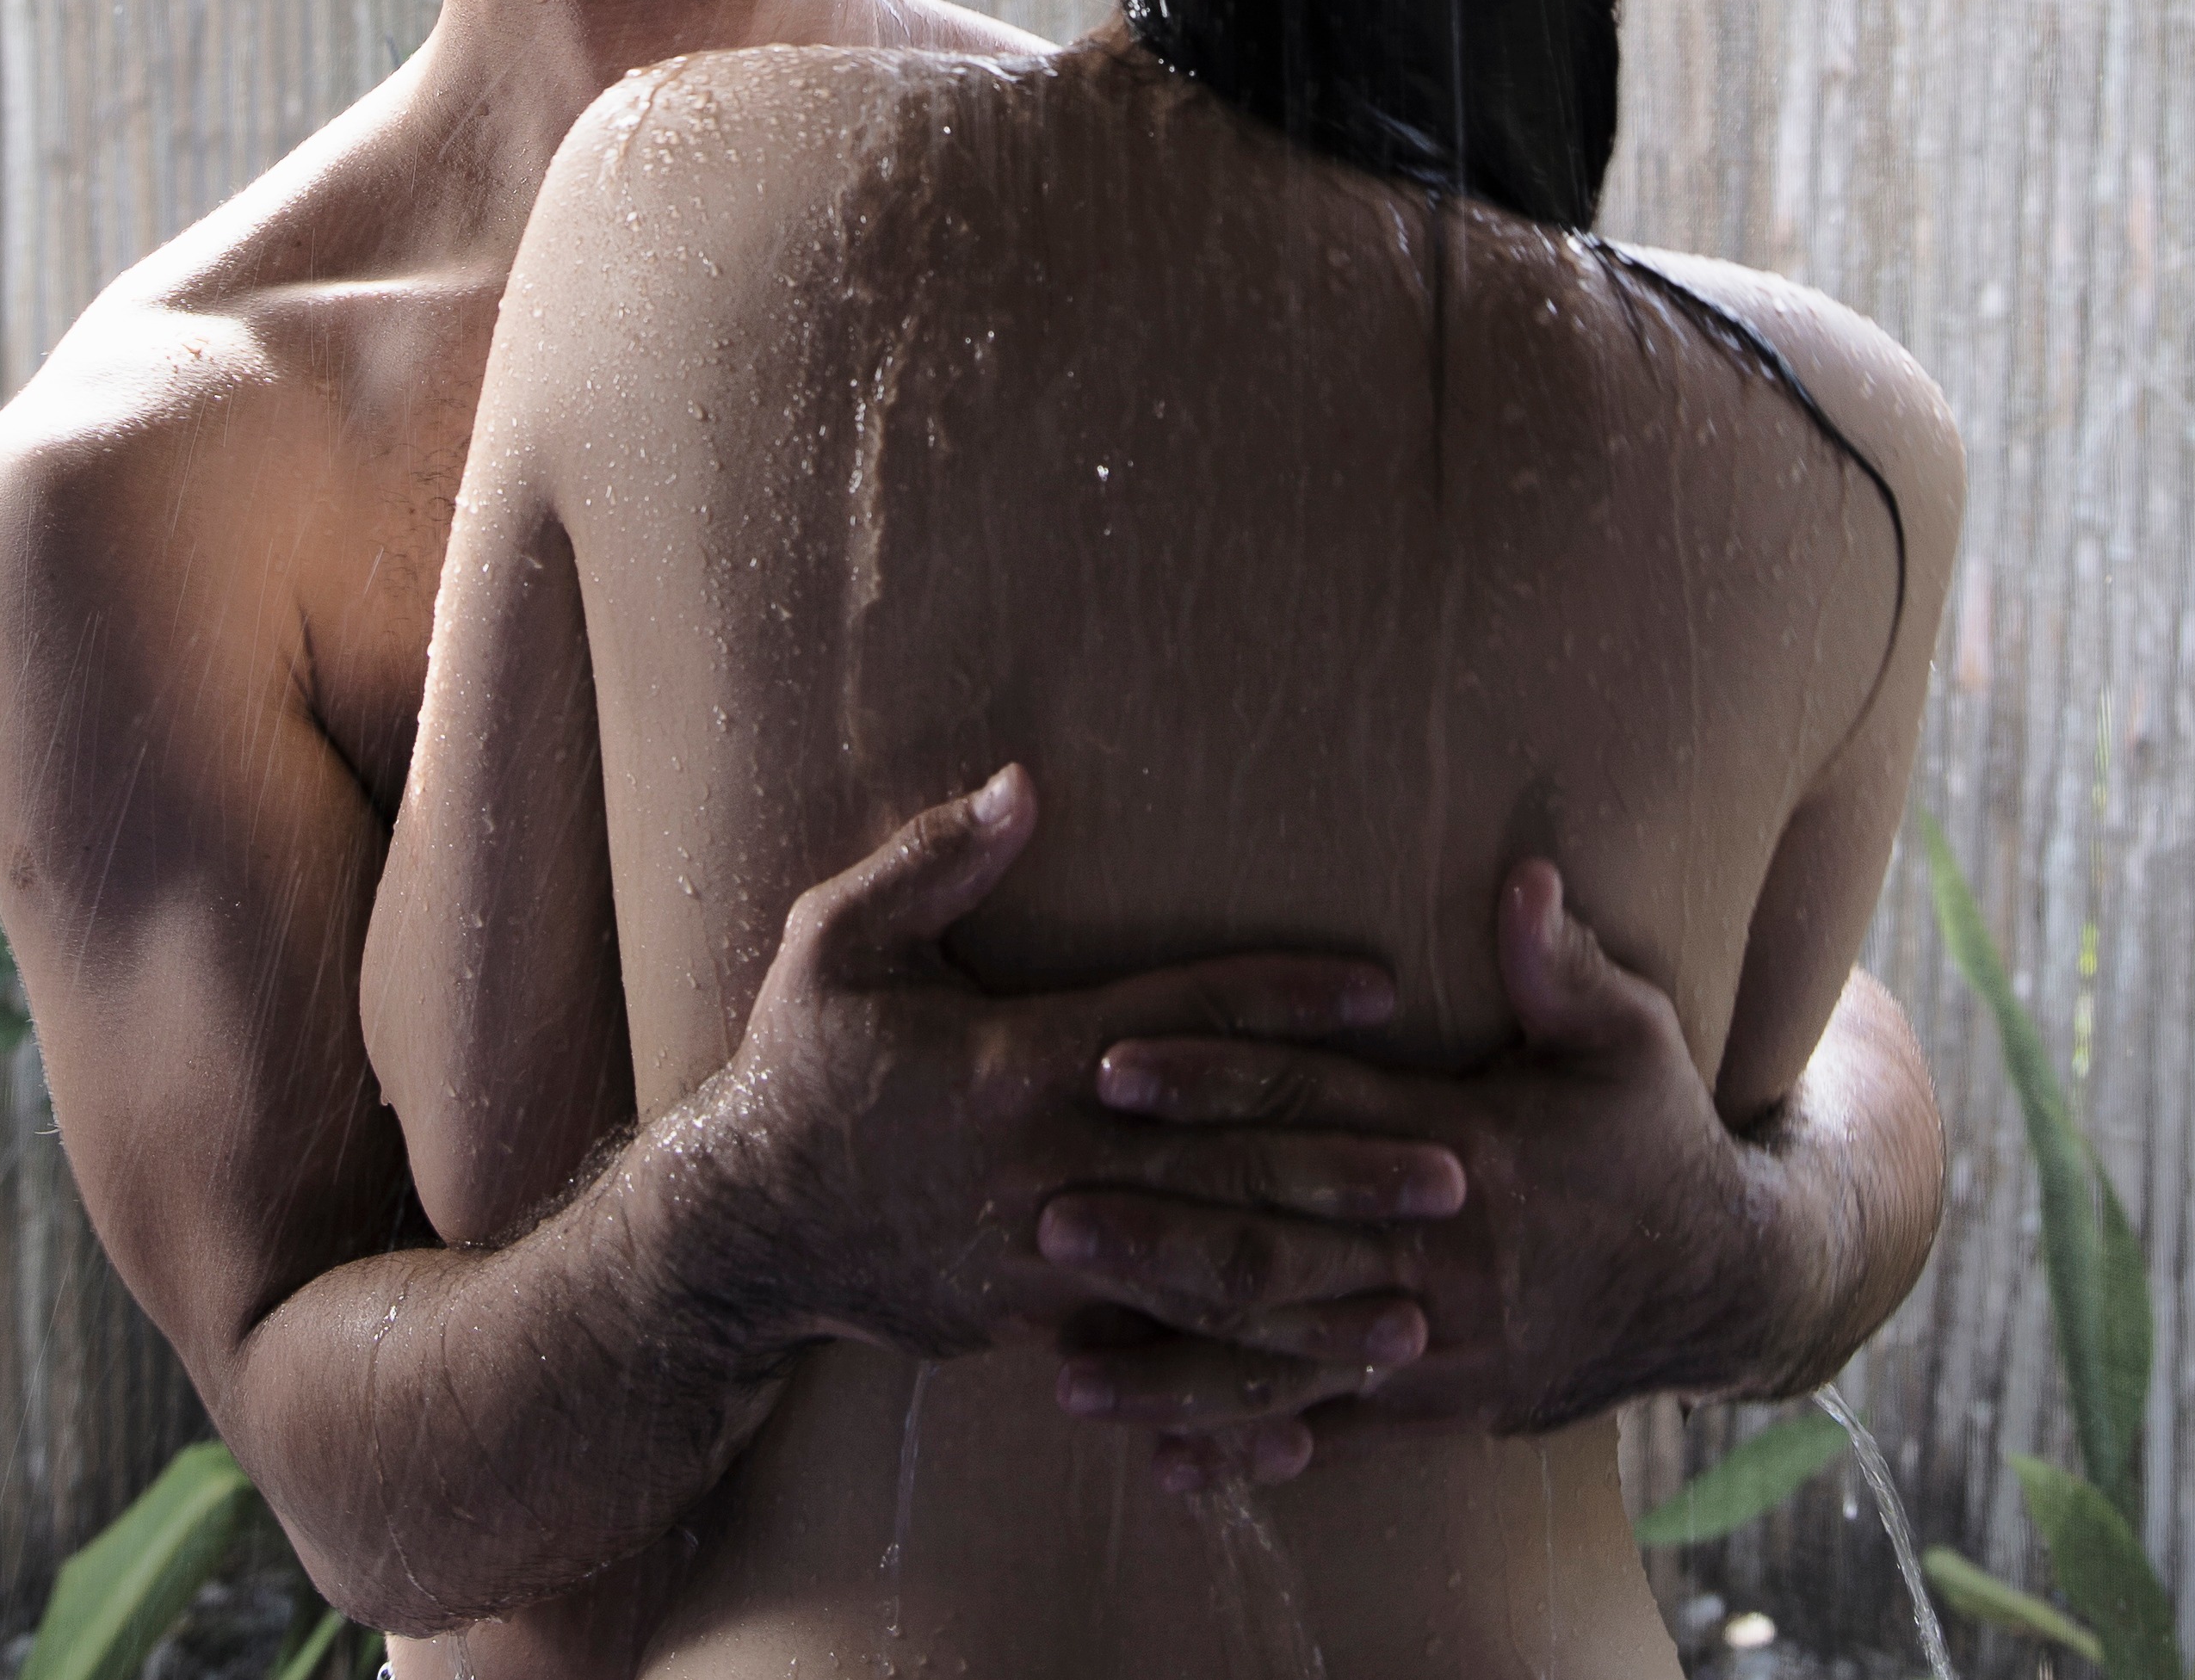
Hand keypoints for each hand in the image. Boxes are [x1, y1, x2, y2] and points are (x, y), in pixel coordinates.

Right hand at [695, 768, 1468, 1386]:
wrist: (737, 1235)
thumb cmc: (796, 1069)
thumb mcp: (835, 942)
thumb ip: (933, 861)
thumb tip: (1024, 784)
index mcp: (1018, 1060)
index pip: (1178, 1021)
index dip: (1282, 997)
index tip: (1382, 989)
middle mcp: (1050, 1163)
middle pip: (1222, 1165)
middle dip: (1344, 1170)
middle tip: (1456, 1168)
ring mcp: (1046, 1261)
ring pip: (1205, 1280)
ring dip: (1318, 1291)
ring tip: (1418, 1299)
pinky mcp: (1034, 1327)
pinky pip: (1153, 1360)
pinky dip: (1236, 1386)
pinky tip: (1313, 1410)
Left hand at [1057, 861, 1825, 1488]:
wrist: (1725, 1283)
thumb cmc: (1659, 1135)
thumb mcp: (1631, 1036)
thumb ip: (1562, 962)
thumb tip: (1522, 875)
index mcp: (1469, 1150)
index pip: (1311, 1106)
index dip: (1210, 1080)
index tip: (1113, 1063)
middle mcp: (1440, 1255)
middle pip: (1274, 1243)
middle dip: (1155, 1233)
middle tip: (1046, 1214)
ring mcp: (1437, 1345)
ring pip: (1283, 1355)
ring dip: (1172, 1360)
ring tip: (1062, 1366)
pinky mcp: (1439, 1407)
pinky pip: (1330, 1433)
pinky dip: (1246, 1444)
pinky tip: (1163, 1456)